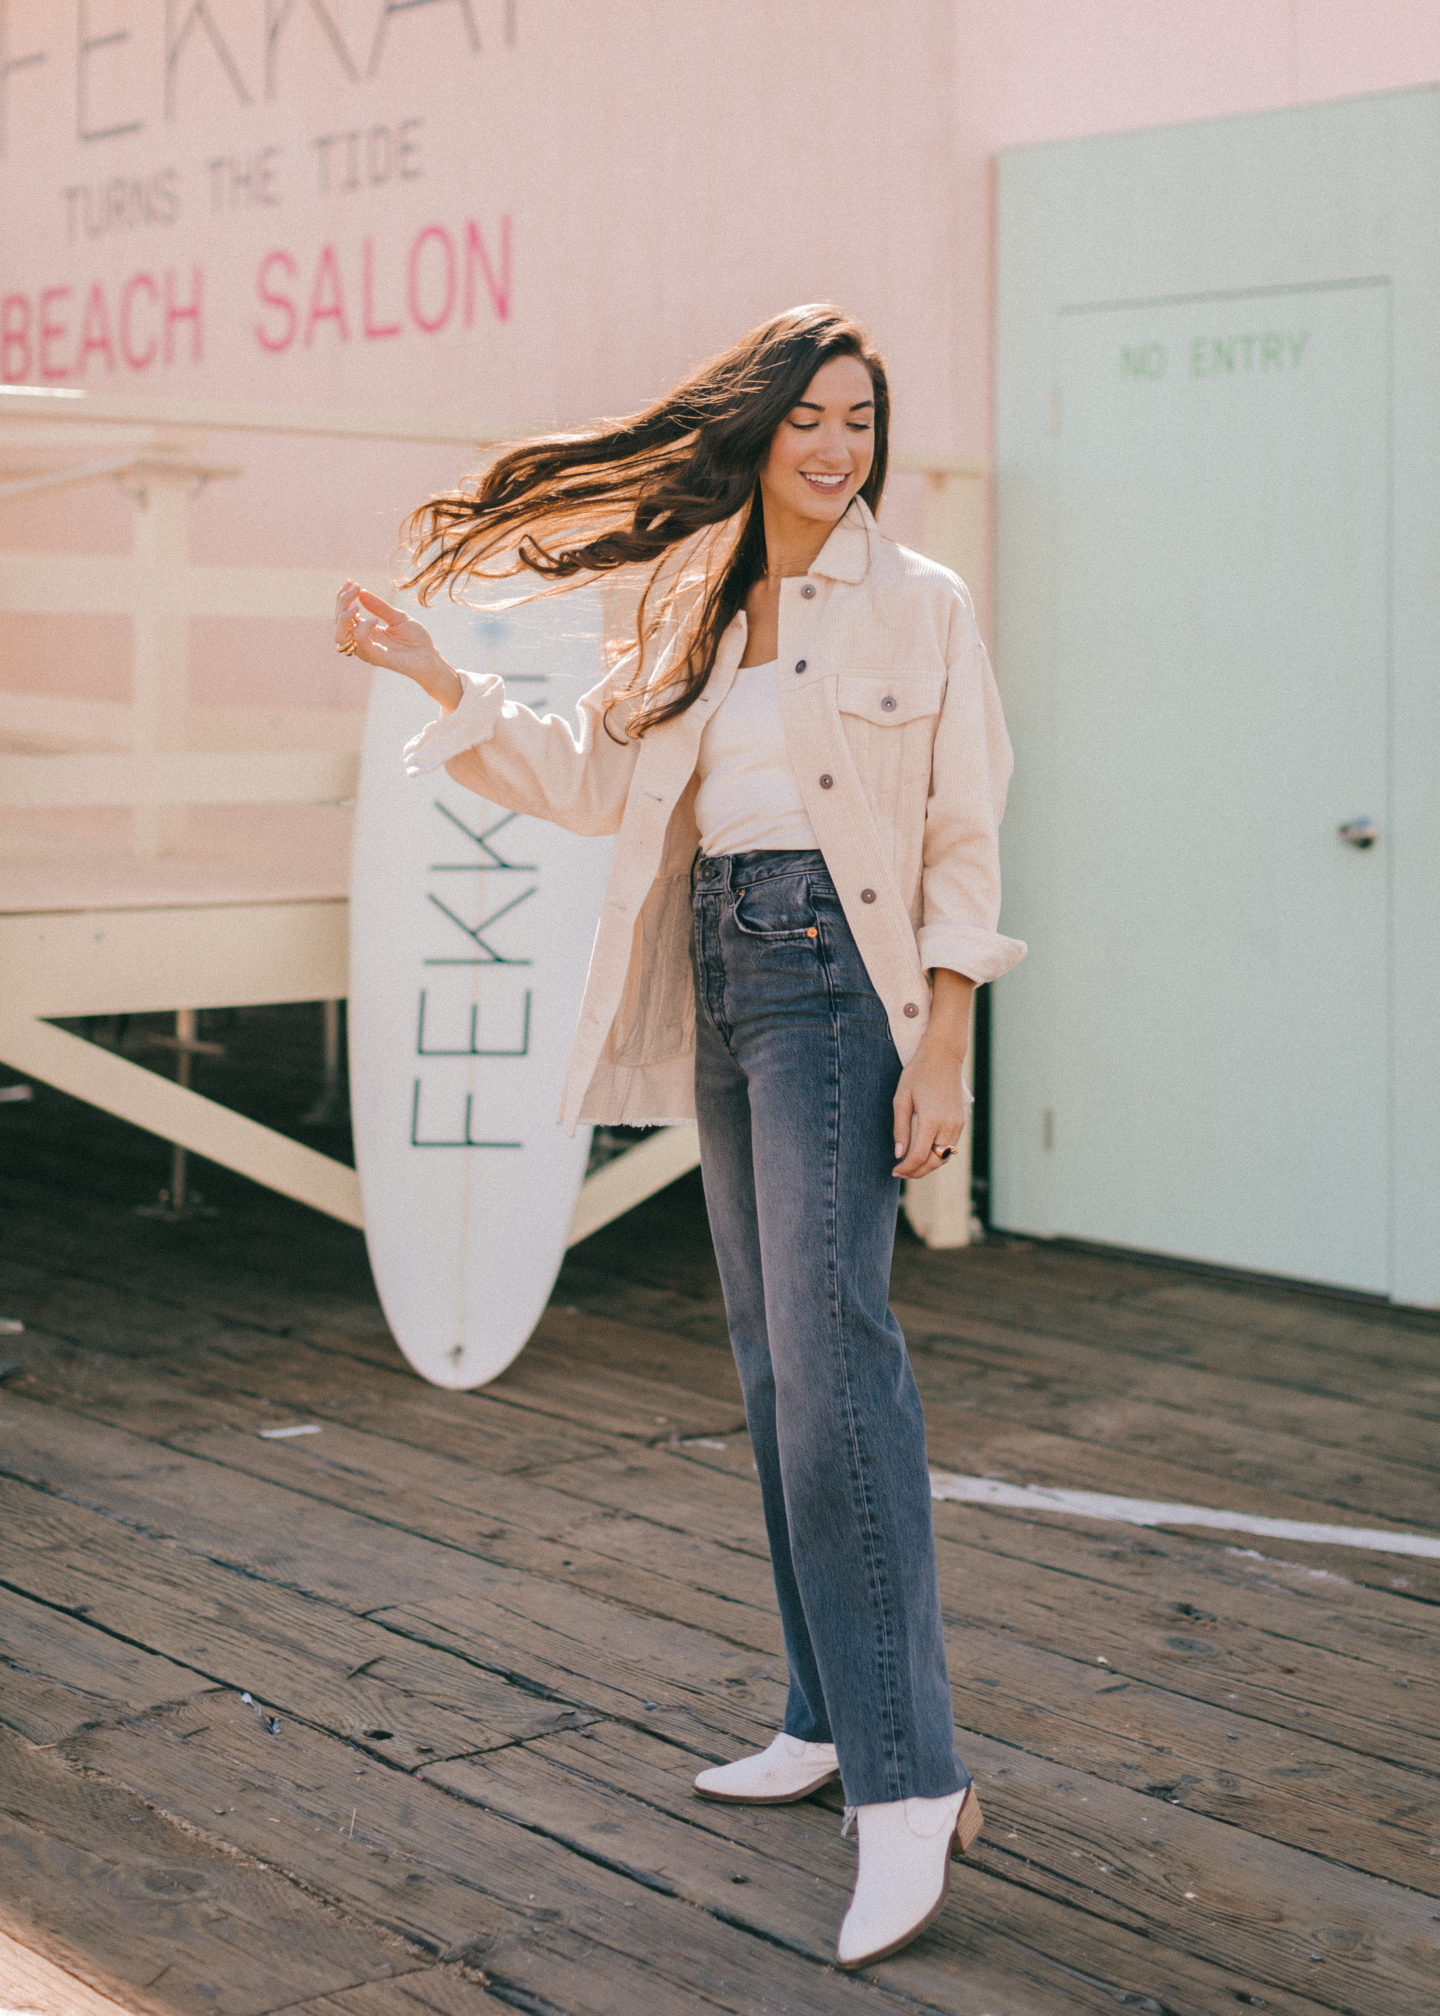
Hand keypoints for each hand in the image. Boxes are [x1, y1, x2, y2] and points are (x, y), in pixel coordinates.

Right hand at [334, 581, 462, 711]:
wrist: (430, 657)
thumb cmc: (415, 639)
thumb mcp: (398, 617)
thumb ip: (379, 607)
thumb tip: (361, 591)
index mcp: (366, 630)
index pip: (344, 614)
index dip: (343, 598)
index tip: (350, 582)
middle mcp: (362, 641)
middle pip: (339, 622)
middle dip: (342, 602)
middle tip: (354, 587)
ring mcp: (367, 650)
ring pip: (341, 635)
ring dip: (344, 617)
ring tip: (355, 605)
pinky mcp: (375, 657)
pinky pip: (360, 642)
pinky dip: (363, 629)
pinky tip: (374, 620)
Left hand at [892, 1031, 968, 1178]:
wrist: (943, 1057)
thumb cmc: (918, 1074)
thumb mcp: (901, 1099)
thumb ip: (900, 1128)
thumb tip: (899, 1154)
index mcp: (931, 1119)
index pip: (919, 1156)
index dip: (906, 1168)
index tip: (894, 1171)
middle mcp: (948, 1125)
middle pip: (934, 1162)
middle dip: (917, 1172)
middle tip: (901, 1172)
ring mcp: (957, 1124)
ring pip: (944, 1157)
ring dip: (928, 1165)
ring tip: (911, 1165)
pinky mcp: (961, 1121)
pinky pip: (950, 1146)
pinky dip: (937, 1154)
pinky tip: (923, 1152)